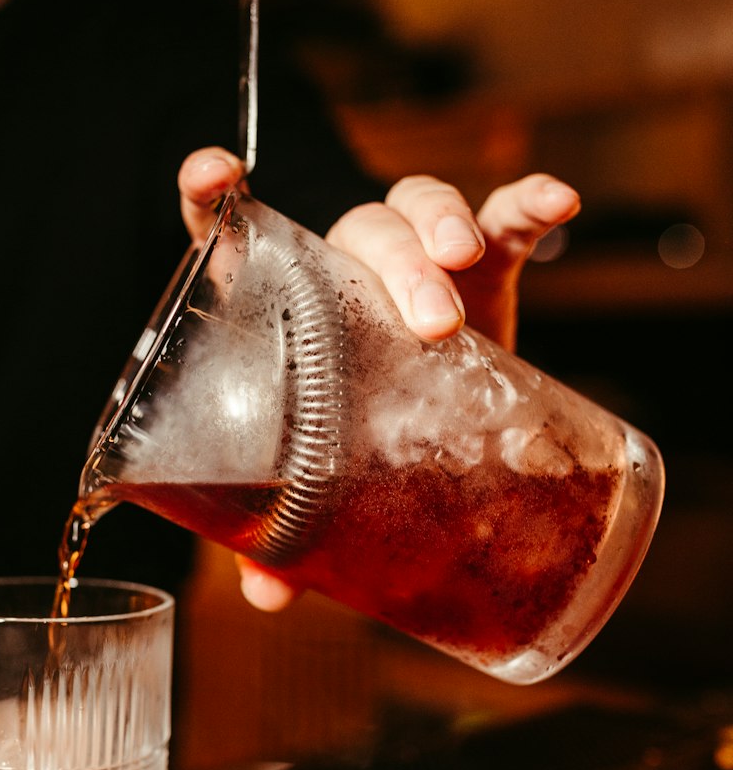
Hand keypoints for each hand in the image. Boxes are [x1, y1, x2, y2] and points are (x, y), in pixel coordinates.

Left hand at [178, 149, 580, 609]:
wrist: (431, 439)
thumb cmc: (348, 450)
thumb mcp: (313, 487)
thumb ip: (276, 533)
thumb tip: (266, 594)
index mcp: (282, 306)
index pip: (231, 229)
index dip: (214, 193)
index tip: (212, 176)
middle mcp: (342, 271)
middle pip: (355, 230)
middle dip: (394, 263)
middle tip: (430, 321)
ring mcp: (412, 268)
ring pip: (418, 211)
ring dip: (443, 231)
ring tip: (467, 269)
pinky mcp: (481, 277)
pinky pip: (503, 225)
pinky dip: (526, 206)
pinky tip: (557, 202)